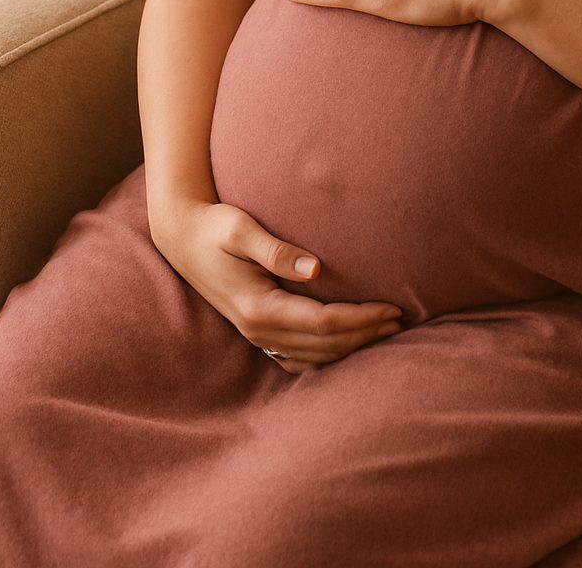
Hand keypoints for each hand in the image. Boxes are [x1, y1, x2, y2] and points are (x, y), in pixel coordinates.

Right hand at [150, 197, 403, 374]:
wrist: (181, 236)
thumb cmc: (214, 226)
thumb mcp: (241, 229)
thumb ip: (276, 250)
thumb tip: (316, 269)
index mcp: (259, 307)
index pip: (323, 323)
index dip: (361, 318)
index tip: (392, 307)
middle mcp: (259, 329)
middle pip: (324, 344)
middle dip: (365, 335)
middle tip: (400, 320)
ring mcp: (256, 335)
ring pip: (314, 354)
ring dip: (351, 346)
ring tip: (384, 331)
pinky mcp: (257, 331)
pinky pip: (298, 355)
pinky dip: (327, 353)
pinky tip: (348, 344)